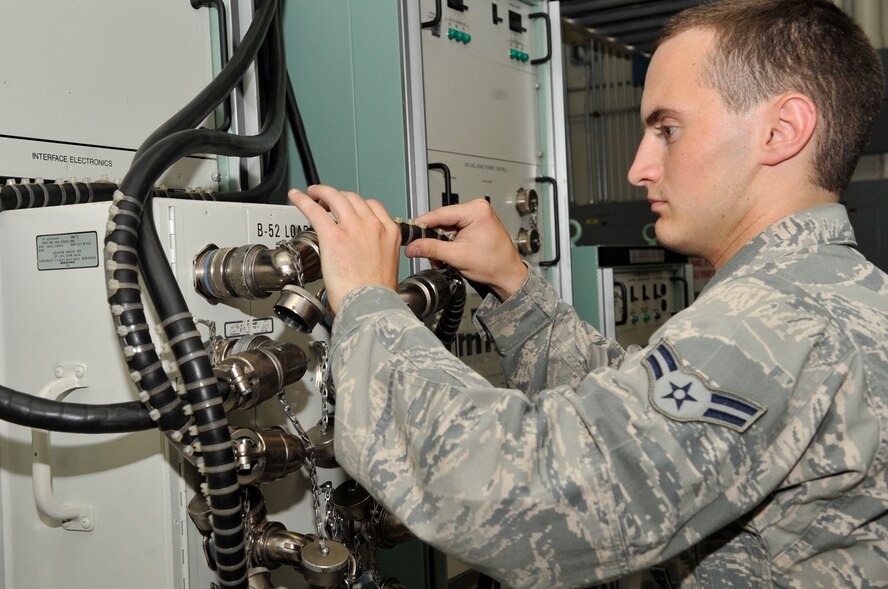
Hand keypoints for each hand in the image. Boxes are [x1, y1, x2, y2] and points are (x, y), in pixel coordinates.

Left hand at [288, 185, 400, 313]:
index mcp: (389, 233)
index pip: (373, 206)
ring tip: (313, 194)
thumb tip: (366, 253)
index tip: (349, 207)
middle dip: (339, 196)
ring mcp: (353, 228)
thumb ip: (378, 252)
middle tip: (327, 201)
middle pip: (353, 198)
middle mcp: (373, 225)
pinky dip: (303, 200)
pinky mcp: (333, 235)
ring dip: (322, 192)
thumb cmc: (377, 294)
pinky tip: (297, 197)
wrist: (371, 305)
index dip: (357, 203)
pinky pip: (315, 211)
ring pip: (335, 197)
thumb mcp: (389, 266)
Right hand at [405, 199, 527, 300]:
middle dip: (433, 238)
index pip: (440, 213)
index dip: (422, 223)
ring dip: (440, 243)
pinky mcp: (477, 223)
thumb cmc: (494, 265)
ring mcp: (478, 215)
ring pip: (447, 226)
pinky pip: (455, 229)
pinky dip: (449, 243)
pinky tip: (448, 254)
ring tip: (440, 258)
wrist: (508, 275)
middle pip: (443, 220)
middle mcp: (478, 208)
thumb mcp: (457, 256)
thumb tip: (412, 246)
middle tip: (424, 251)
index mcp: (476, 210)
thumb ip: (431, 249)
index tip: (410, 230)